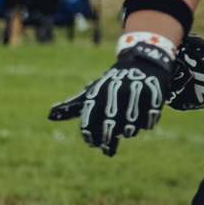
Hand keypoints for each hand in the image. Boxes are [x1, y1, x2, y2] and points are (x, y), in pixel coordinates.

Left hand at [48, 37, 177, 156]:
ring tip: (127, 125)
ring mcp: (134, 96)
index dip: (91, 137)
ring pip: (130, 129)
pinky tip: (143, 115)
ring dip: (128, 131)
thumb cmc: (112, 84)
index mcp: (98, 94)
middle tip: (109, 141)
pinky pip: (148, 123)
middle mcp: (115, 94)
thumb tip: (50, 115)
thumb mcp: (93, 92)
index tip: (93, 142)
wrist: (143, 63)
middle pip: (110, 130)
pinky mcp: (153, 97)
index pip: (89, 124)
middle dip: (109, 138)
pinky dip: (145, 123)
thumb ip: (72, 106)